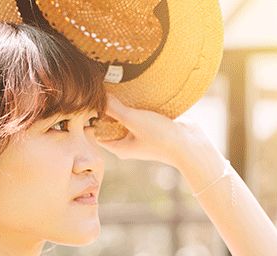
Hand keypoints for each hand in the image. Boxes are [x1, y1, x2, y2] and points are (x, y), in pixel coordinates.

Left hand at [94, 94, 216, 170]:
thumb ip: (114, 108)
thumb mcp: (133, 120)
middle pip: (108, 123)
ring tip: (114, 86)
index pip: (95, 132)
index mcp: (119, 147)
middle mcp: (127, 142)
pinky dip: (134, 104)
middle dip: (105, 108)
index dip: (90, 117)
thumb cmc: (160, 138)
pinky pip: (137, 114)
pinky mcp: (151, 126)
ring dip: (120, 104)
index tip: (86, 100)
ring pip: (123, 117)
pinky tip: (132, 90)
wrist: (190, 144)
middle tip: (99, 89)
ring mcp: (139, 134)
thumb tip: (98, 95)